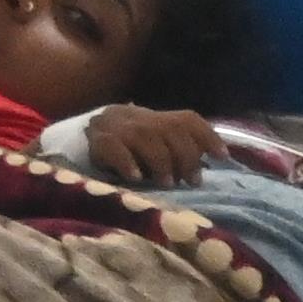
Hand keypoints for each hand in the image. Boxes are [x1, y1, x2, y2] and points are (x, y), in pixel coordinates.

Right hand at [85, 104, 217, 185]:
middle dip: (185, 156)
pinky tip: (136, 179)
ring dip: (161, 163)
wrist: (79, 136)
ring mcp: (118, 127)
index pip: (188, 119)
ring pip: (146, 138)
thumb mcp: (156, 143)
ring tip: (167, 184)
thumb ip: (179, 148)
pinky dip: (128, 163)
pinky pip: (114, 149)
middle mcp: (140, 118)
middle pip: (170, 130)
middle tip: (191, 181)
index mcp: (158, 118)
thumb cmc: (128, 148)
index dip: (208, 136)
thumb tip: (211, 162)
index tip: (223, 157)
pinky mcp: (98, 141)